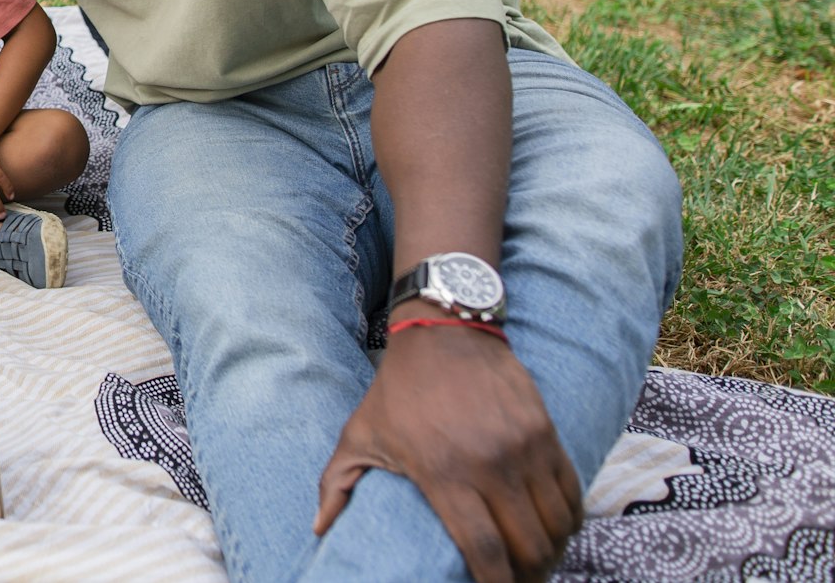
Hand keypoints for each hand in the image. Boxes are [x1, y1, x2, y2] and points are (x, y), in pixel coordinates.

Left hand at [315, 323, 581, 581]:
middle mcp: (488, 464)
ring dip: (552, 550)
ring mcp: (522, 447)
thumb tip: (318, 528)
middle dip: (528, 574)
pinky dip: (570, 519)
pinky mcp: (544, 431)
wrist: (442, 332)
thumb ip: (337, 484)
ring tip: (539, 560)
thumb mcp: (360, 433)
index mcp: (442, 472)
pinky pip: (571, 491)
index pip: (483, 549)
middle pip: (527, 544)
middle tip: (520, 580)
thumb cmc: (397, 390)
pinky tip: (557, 529)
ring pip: (556, 523)